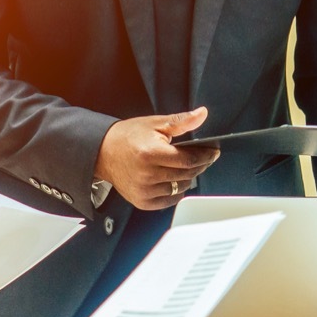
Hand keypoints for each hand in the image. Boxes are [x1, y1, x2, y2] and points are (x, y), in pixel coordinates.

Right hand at [95, 107, 219, 209]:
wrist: (103, 152)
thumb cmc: (128, 136)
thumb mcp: (155, 124)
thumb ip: (181, 121)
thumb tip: (202, 114)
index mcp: (151, 154)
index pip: (189, 160)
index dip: (205, 156)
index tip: (213, 152)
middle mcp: (147, 175)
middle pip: (187, 174)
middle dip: (200, 165)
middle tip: (204, 158)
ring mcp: (144, 190)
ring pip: (180, 188)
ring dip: (188, 178)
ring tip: (187, 167)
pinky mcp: (142, 201)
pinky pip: (169, 200)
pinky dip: (177, 191)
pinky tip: (175, 179)